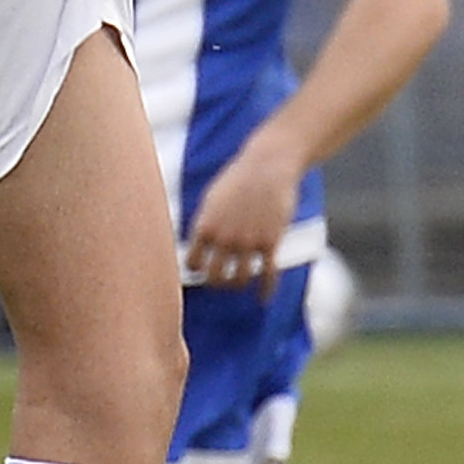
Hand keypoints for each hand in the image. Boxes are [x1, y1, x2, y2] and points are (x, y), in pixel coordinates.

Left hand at [181, 142, 299, 291]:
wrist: (267, 166)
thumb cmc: (237, 179)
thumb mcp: (211, 198)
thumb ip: (204, 223)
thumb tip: (195, 244)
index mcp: (205, 226)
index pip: (193, 263)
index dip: (196, 269)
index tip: (201, 269)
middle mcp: (224, 237)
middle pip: (214, 277)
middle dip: (216, 282)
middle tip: (219, 282)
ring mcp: (248, 242)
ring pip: (239, 279)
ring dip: (238, 285)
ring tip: (239, 283)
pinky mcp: (270, 242)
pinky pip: (267, 275)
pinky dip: (265, 290)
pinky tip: (263, 298)